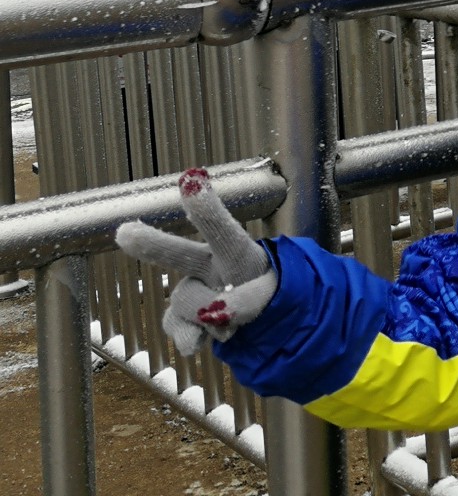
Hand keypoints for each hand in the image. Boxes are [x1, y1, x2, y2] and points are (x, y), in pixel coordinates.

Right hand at [114, 168, 276, 355]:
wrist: (265, 316)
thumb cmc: (269, 291)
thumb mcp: (272, 293)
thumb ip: (245, 302)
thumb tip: (206, 322)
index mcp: (236, 250)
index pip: (223, 230)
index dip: (207, 208)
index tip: (192, 180)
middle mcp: (208, 264)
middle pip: (181, 254)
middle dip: (154, 245)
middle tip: (125, 233)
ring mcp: (192, 290)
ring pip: (188, 303)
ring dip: (211, 318)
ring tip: (233, 319)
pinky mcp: (181, 317)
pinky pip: (178, 329)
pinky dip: (192, 338)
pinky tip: (204, 339)